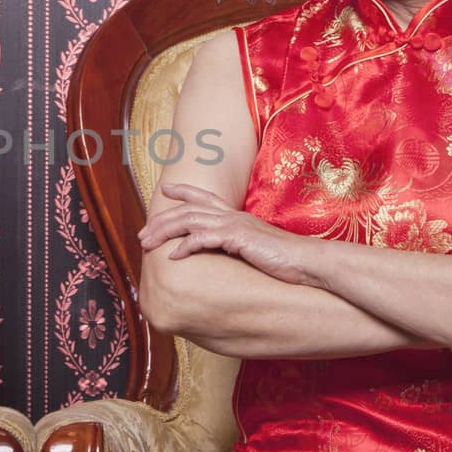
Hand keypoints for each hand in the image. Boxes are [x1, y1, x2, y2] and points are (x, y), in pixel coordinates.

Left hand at [139, 182, 315, 285]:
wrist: (311, 263)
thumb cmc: (288, 261)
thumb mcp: (258, 250)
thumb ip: (241, 248)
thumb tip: (229, 255)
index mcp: (237, 217)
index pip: (205, 198)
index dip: (185, 192)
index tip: (166, 189)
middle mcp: (233, 217)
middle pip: (188, 210)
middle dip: (162, 220)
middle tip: (141, 233)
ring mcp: (236, 226)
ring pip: (190, 221)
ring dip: (165, 231)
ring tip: (148, 244)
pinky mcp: (239, 239)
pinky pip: (205, 238)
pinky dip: (186, 246)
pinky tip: (173, 256)